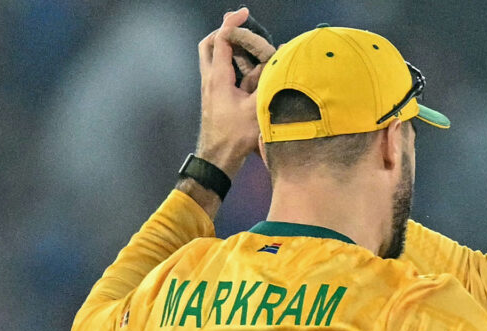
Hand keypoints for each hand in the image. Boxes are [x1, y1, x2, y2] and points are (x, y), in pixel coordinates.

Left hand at [194, 8, 266, 178]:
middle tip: (239, 27)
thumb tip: (278, 62)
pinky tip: (249, 74)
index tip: (244, 13)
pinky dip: (232, 66)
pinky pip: (220, 74)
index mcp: (218, 77)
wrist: (217, 159)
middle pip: (208, 45)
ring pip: (212, 59)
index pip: (221, 40)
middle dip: (222, 32)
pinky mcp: (215, 100)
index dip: (232, 23)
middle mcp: (210, 80)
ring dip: (228, 49)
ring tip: (248, 49)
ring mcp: (210, 90)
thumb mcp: (256, 107)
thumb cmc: (236, 136)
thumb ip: (266, 82)